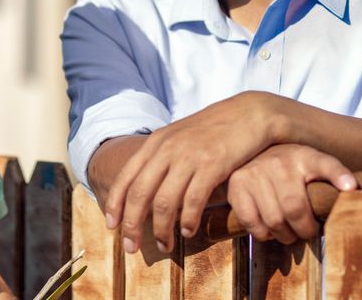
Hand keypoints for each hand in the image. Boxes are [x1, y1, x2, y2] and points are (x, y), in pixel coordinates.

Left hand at [103, 92, 282, 254]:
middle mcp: (168, 149)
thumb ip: (161, 157)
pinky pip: (193, 201)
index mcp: (156, 142)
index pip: (126, 177)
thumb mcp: (180, 136)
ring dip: (161, 230)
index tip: (112, 226)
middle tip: (130, 247)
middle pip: (140, 194)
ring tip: (165, 245)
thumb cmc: (214, 129)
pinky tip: (188, 231)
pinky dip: (187, 221)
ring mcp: (189, 157)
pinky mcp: (212, 165)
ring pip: (164, 203)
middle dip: (131, 225)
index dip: (115, 204)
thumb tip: (145, 188)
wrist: (249, 113)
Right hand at [227, 144, 354, 242]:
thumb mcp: (310, 165)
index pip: (326, 164)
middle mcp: (279, 162)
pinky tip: (269, 229)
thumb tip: (351, 192)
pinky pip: (252, 222)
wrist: (248, 154)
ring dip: (284, 235)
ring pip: (274, 220)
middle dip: (304, 229)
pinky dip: (263, 234)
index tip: (351, 187)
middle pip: (295, 209)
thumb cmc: (287, 168)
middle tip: (307, 231)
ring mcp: (255, 173)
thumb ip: (331, 177)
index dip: (339, 175)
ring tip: (288, 233)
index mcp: (305, 156)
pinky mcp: (237, 186)